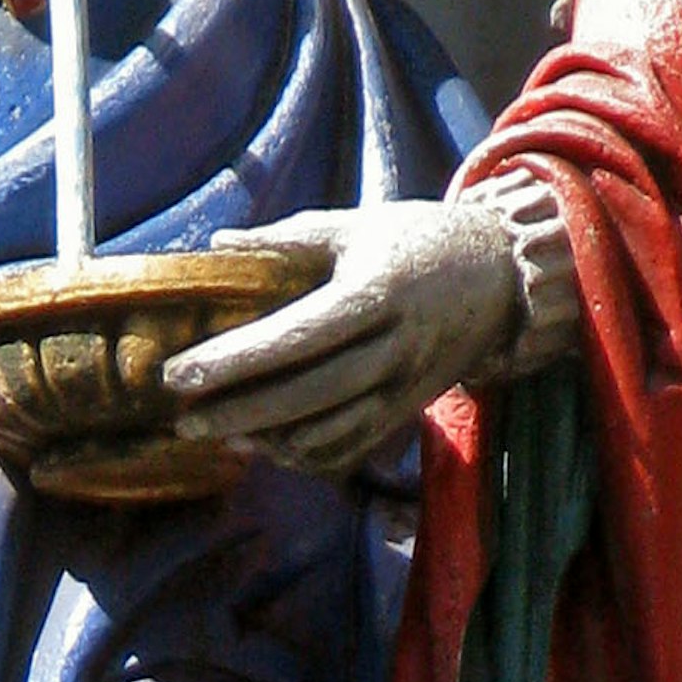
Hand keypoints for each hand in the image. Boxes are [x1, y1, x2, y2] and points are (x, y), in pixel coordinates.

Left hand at [163, 198, 532, 477]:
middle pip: (308, 395)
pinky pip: (354, 447)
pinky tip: (269, 446)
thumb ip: (286, 240)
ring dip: (271, 442)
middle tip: (185, 421)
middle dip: (241, 414)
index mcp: (376, 294)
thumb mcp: (356, 225)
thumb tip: (216, 248)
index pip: (296, 337)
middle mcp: (393, 348)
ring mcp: (404, 386)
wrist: (501, 276)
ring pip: (331, 432)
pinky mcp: (408, 410)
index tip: (180, 374)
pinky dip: (308, 456)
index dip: (235, 360)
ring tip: (219, 437)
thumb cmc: (418, 240)